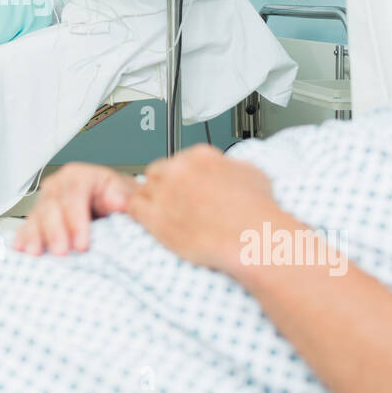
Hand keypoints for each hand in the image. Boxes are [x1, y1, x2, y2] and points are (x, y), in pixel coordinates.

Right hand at [13, 163, 136, 255]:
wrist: (114, 206)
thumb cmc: (119, 201)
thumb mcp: (127, 192)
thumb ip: (123, 195)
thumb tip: (118, 200)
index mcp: (80, 176)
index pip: (74, 194)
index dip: (76, 220)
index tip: (82, 244)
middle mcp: (59, 186)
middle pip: (52, 206)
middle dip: (55, 231)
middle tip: (61, 252)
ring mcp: (45, 201)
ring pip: (36, 216)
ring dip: (35, 236)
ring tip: (36, 253)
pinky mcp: (38, 218)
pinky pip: (26, 226)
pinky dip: (23, 238)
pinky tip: (22, 249)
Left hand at [127, 144, 283, 273]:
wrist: (253, 236)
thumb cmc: (258, 212)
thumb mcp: (252, 173)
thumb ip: (230, 167)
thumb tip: (227, 171)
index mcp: (201, 156)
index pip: (180, 159)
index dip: (183, 176)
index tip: (186, 187)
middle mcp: (180, 169)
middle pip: (158, 171)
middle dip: (164, 185)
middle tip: (174, 201)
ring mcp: (165, 191)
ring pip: (144, 188)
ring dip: (151, 200)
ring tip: (163, 214)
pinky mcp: (155, 216)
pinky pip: (134, 207)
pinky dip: (137, 213)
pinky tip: (145, 220)